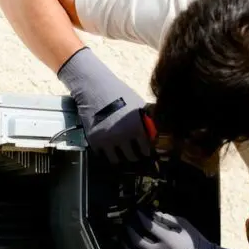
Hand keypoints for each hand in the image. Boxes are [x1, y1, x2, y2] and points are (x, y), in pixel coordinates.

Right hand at [57, 47, 153, 163]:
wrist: (94, 88)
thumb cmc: (119, 93)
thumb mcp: (138, 105)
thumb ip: (147, 120)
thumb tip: (154, 134)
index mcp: (137, 126)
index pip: (146, 149)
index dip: (146, 150)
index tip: (145, 151)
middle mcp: (123, 136)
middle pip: (132, 157)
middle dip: (134, 155)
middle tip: (133, 152)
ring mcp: (108, 139)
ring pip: (116, 160)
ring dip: (119, 157)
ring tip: (120, 152)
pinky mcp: (94, 141)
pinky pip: (102, 154)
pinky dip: (105, 152)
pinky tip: (107, 145)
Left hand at [118, 210, 242, 248]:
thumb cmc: (193, 241)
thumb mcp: (184, 226)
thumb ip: (167, 219)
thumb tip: (151, 213)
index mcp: (168, 240)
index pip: (148, 226)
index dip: (140, 218)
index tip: (136, 213)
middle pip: (137, 241)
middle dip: (129, 230)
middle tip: (127, 225)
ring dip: (124, 245)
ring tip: (122, 238)